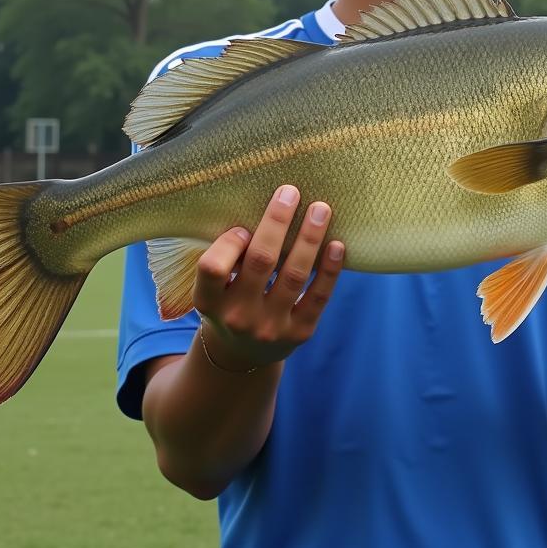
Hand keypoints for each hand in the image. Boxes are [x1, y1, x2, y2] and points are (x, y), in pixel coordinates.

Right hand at [192, 185, 344, 371]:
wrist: (243, 355)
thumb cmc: (229, 301)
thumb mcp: (214, 287)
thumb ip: (228, 256)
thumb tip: (262, 204)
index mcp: (209, 301)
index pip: (213, 267)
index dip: (229, 242)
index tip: (245, 225)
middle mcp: (238, 317)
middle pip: (260, 262)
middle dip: (277, 222)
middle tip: (290, 191)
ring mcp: (270, 328)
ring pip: (294, 275)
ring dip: (309, 237)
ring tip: (321, 208)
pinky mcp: (300, 333)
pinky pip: (318, 297)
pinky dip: (329, 269)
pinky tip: (337, 244)